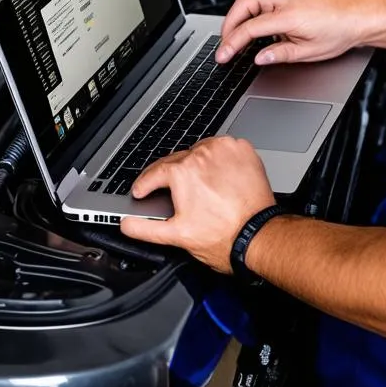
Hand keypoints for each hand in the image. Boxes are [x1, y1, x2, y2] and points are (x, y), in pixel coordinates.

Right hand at [120, 136, 274, 272]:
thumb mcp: (176, 236)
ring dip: (194, 165)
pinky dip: (217, 160)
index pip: (154, 173)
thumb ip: (145, 227)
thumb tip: (127, 223)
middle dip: (169, 176)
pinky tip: (216, 176)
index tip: (142, 191)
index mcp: (183, 171)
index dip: (144, 185)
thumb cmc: (222, 236)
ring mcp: (225, 149)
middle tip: (166, 191)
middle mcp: (203, 153)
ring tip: (195, 186)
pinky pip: (223, 149)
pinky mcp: (243, 150)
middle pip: (177, 161)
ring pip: (200, 152)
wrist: (258, 234)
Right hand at [216, 0, 367, 65]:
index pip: (249, 28)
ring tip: (234, 30)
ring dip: (238, 10)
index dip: (231, 44)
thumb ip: (280, 55)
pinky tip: (250, 13)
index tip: (223, 55)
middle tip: (224, 43)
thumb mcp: (309, 52)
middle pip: (242, 4)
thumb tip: (259, 58)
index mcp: (288, 14)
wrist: (358, 14)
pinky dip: (249, 1)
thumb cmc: (340, 30)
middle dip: (228, 25)